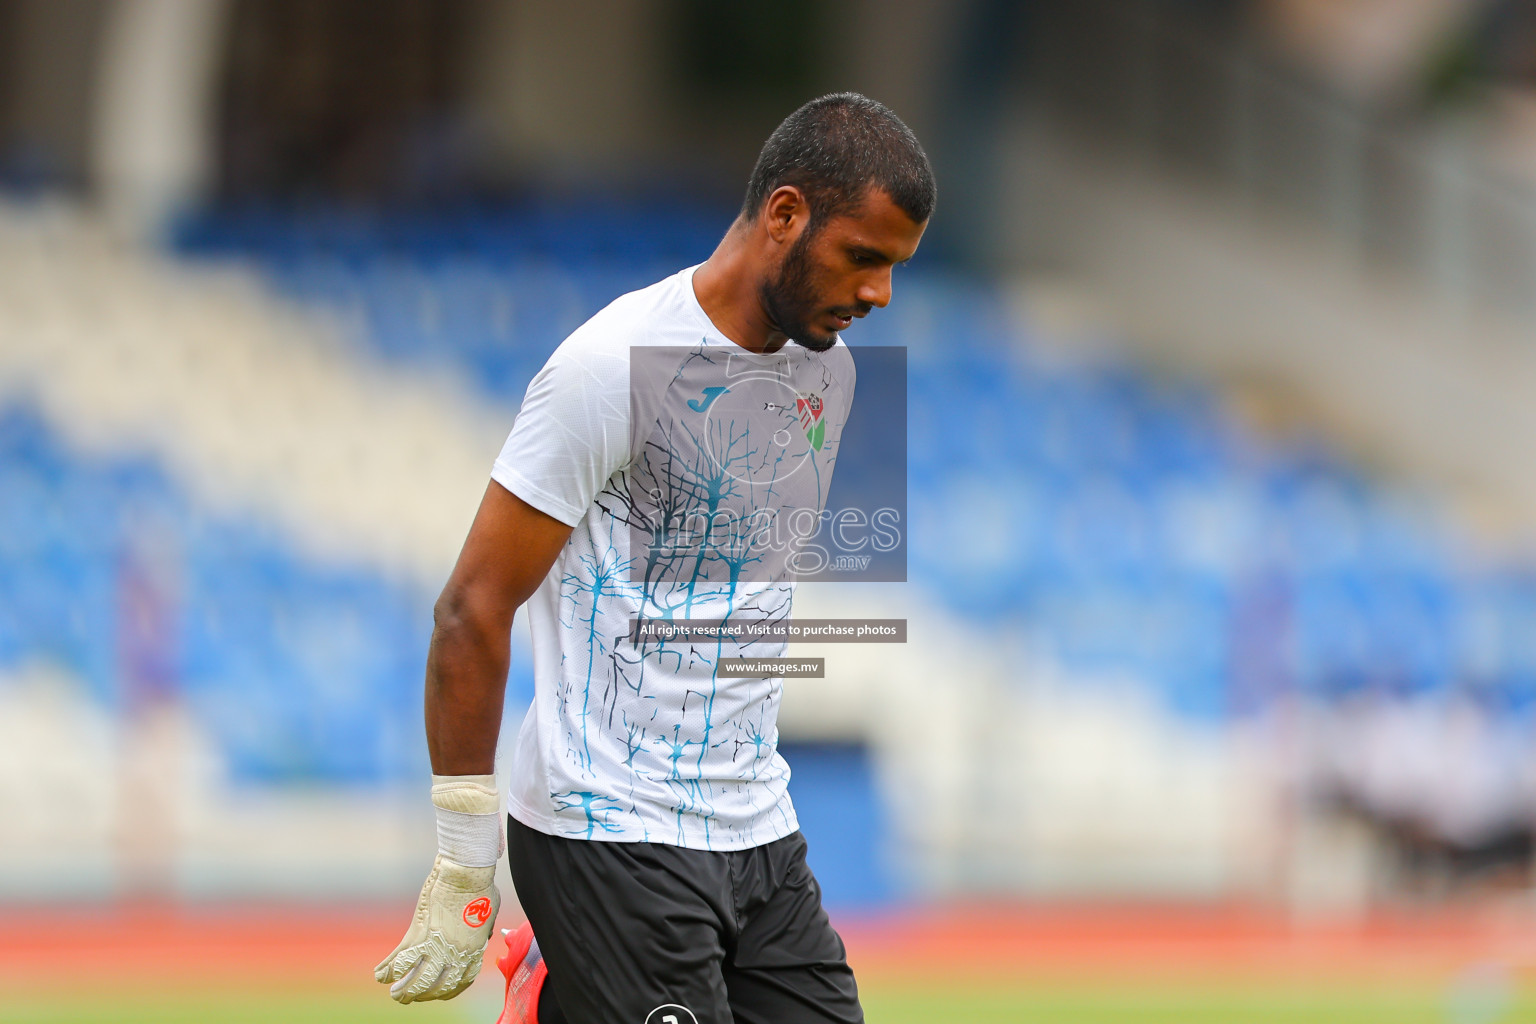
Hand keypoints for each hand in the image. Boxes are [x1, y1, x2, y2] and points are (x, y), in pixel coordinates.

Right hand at [375, 855, 500, 1002]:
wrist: (465, 874)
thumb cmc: (479, 887)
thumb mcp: (488, 915)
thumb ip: (481, 931)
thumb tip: (482, 934)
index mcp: (473, 950)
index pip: (459, 982)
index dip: (446, 991)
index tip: (437, 993)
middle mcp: (455, 954)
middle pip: (436, 986)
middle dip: (421, 995)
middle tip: (408, 997)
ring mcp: (436, 946)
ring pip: (417, 979)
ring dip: (403, 989)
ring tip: (394, 992)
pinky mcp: (418, 934)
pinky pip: (400, 959)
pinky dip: (388, 969)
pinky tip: (380, 974)